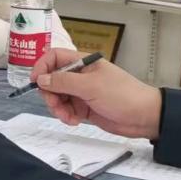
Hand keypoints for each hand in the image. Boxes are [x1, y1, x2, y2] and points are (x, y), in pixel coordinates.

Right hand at [33, 48, 162, 140]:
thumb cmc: (122, 95)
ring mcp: (82, 92)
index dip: (42, 67)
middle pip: (52, 80)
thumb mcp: (90, 86)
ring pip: (57, 97)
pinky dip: (66, 116)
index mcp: (82, 63)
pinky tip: (74, 121)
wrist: (144, 117)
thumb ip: (63, 82)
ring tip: (68, 117)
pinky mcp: (84, 107)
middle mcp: (80, 75)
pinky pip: (66, 109)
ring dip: (58, 108)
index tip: (36, 82)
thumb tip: (41, 79)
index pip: (54, 57)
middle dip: (50, 94)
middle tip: (56, 106)